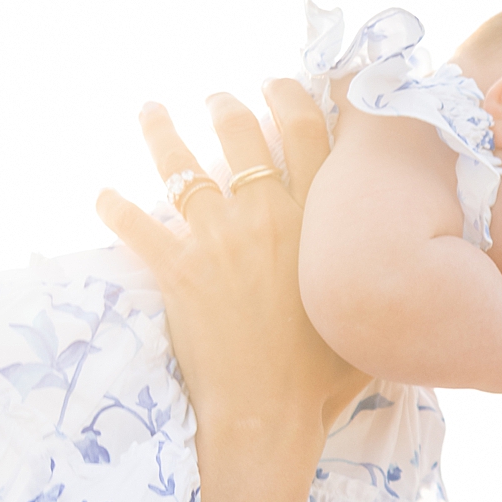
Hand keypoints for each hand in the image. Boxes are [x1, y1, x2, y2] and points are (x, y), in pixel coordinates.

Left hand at [96, 83, 367, 459]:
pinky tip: (101, 194)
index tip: (277, 85)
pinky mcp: (176, 270)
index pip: (306, 133)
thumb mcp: (364, 314)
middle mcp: (267, 216)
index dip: (290, 97)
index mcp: (316, 222)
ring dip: (161, 131)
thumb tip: (400, 261)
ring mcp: (218, 240)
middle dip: (226, 107)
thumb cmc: (324, 381)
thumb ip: (369, 272)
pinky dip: (114, 207)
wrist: (269, 416)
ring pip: (180, 166)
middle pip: (241, 135)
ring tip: (151, 111)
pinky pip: (135, 225)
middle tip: (217, 99)